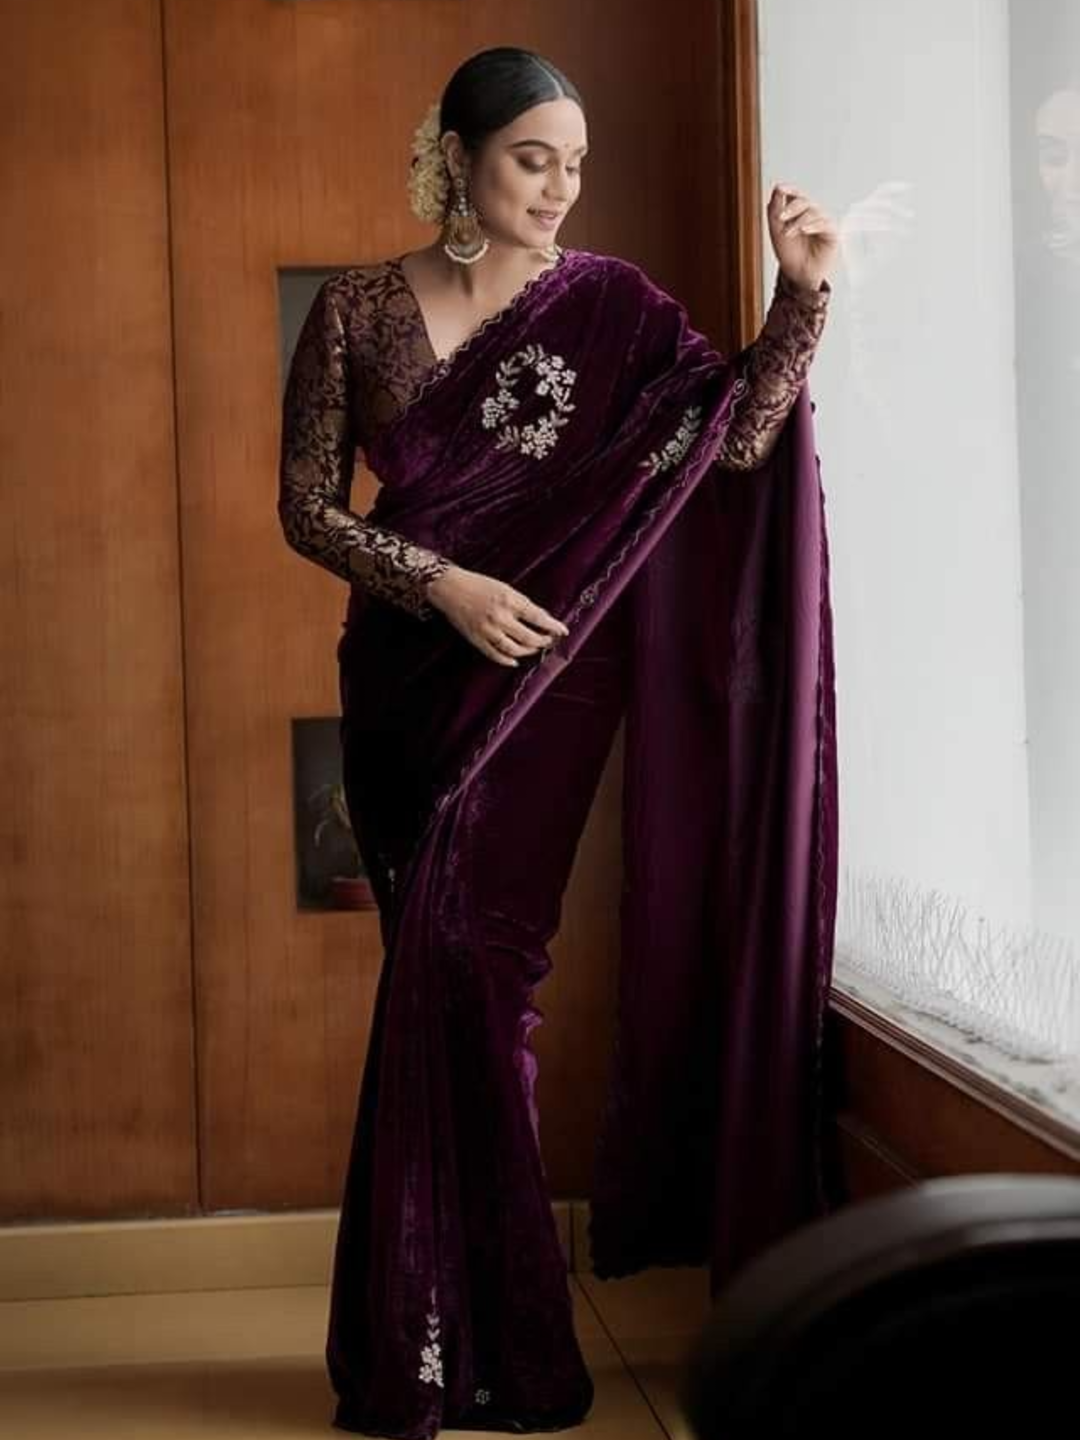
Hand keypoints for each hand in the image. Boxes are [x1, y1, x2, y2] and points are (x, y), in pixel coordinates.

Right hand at [425, 564, 569, 667]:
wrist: (450, 588)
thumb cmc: (478, 584)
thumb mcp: (505, 588)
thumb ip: (522, 603)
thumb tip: (541, 617)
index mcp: (509, 600)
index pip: (538, 617)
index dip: (553, 626)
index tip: (563, 631)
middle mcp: (499, 617)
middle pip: (529, 637)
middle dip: (543, 641)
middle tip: (549, 641)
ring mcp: (487, 630)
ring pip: (514, 649)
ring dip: (528, 651)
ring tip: (534, 649)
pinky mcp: (476, 639)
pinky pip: (495, 655)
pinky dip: (507, 660)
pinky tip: (515, 660)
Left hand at [766, 183, 839, 291]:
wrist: (798, 275)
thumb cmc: (789, 253)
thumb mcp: (777, 231)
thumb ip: (775, 210)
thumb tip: (778, 188)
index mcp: (798, 212)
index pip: (796, 195)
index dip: (789, 189)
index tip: (780, 188)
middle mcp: (812, 215)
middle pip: (804, 201)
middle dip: (791, 208)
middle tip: (780, 218)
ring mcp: (823, 223)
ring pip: (813, 212)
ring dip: (798, 222)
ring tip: (787, 234)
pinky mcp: (832, 233)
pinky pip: (825, 223)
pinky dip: (813, 225)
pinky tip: (804, 230)